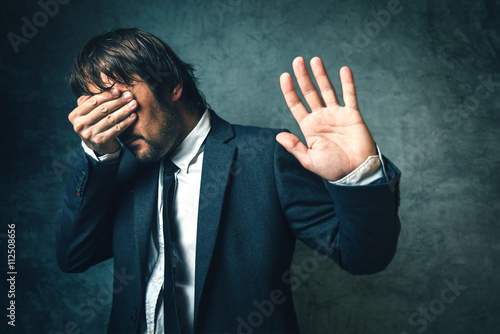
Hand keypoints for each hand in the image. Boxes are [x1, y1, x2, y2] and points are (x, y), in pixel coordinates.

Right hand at [68, 88, 137, 155]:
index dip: (107, 95)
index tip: (119, 91)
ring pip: (111, 119)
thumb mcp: (88, 113)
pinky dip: (126, 122)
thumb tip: (110, 87)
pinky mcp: (100, 142)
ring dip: (124, 110)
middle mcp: (80, 125)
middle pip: (103, 110)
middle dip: (118, 101)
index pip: (93, 102)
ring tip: (134, 104)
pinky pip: (116, 129)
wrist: (97, 146)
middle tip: (129, 96)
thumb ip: (92, 101)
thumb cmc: (94, 124)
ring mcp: (89, 134)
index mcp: (75, 115)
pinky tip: (133, 116)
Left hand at [277, 57, 375, 180]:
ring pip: (327, 90)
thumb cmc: (333, 169)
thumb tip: (278, 135)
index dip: (289, 90)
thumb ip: (295, 147)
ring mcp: (336, 114)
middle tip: (297, 60)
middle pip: (309, 92)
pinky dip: (347, 83)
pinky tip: (343, 70)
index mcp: (308, 127)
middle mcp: (321, 117)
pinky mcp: (352, 115)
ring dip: (321, 75)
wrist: (356, 172)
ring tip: (315, 60)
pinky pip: (349, 96)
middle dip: (303, 76)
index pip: (296, 104)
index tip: (284, 76)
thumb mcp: (309, 160)